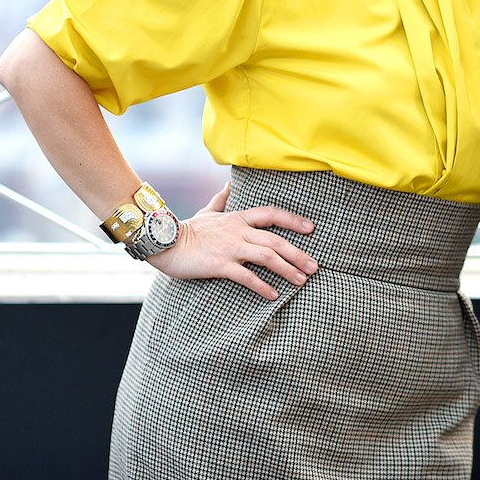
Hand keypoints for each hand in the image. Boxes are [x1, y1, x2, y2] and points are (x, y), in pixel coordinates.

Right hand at [147, 182, 317, 299]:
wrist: (165, 243)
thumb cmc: (187, 230)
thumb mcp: (207, 211)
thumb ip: (222, 199)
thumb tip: (229, 184)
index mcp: (238, 218)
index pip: (272, 214)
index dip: (293, 220)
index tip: (311, 229)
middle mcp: (238, 231)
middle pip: (276, 240)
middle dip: (298, 254)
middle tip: (314, 267)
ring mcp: (230, 247)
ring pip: (267, 257)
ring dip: (288, 270)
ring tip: (302, 281)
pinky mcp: (220, 264)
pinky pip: (247, 276)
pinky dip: (263, 286)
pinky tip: (274, 295)